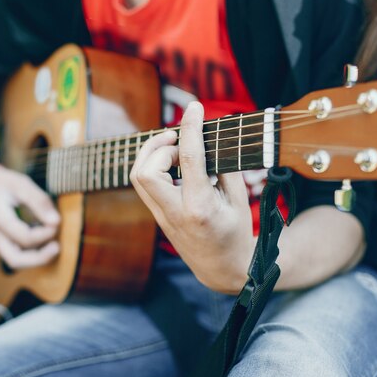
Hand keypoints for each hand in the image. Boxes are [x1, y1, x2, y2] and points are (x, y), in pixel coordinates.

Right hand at [0, 163, 60, 268]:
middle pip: (15, 259)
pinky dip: (31, 252)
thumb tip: (56, 221)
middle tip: (56, 247)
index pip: (25, 238)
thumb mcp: (22, 184)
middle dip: (39, 258)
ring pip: (14, 260)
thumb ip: (39, 202)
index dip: (45, 234)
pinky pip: (15, 253)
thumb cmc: (2, 182)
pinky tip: (43, 240)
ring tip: (53, 245)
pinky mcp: (0, 240)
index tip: (56, 222)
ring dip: (36, 258)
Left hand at [130, 102, 253, 291]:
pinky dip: (154, 166)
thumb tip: (215, 133)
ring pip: (138, 177)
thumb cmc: (235, 233)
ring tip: (175, 148)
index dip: (191, 127)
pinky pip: (144, 185)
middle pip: (146, 171)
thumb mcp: (238, 199)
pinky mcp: (157, 217)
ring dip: (151, 155)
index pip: (189, 159)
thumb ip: (225, 165)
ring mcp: (162, 217)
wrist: (222, 269)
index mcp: (200, 208)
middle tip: (179, 138)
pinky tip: (174, 164)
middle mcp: (175, 213)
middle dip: (158, 146)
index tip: (194, 107)